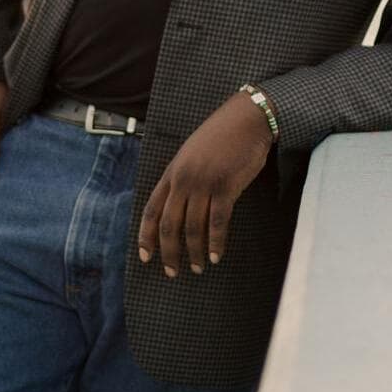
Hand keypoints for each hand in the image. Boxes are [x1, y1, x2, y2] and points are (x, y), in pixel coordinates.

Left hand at [137, 92, 273, 276]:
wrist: (246, 120)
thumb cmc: (221, 137)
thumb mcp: (191, 155)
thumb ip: (182, 178)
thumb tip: (179, 206)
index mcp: (171, 173)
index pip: (151, 210)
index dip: (146, 236)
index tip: (145, 257)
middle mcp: (183, 180)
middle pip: (168, 225)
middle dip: (169, 252)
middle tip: (172, 272)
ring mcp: (203, 184)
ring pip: (192, 228)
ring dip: (195, 252)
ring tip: (199, 267)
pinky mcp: (226, 187)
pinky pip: (217, 222)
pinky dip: (216, 242)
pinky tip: (217, 256)